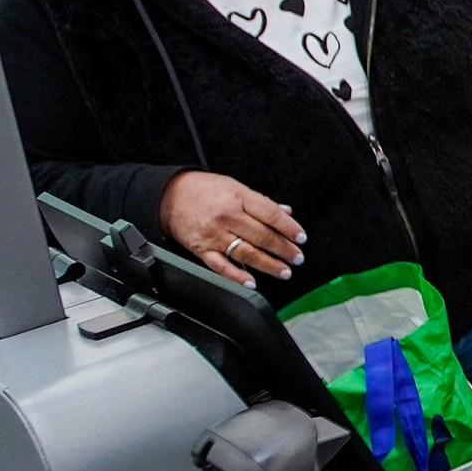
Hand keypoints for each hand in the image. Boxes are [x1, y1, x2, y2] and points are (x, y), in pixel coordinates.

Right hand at [160, 171, 304, 285]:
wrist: (170, 195)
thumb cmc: (206, 190)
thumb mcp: (236, 188)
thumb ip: (262, 203)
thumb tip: (286, 212)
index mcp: (239, 199)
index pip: (271, 214)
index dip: (289, 228)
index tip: (301, 238)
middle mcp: (228, 217)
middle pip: (262, 236)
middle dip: (284, 250)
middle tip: (297, 258)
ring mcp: (214, 235)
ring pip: (246, 253)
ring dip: (269, 265)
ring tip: (284, 271)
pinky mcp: (201, 249)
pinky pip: (221, 266)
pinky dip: (237, 276)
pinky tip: (251, 282)